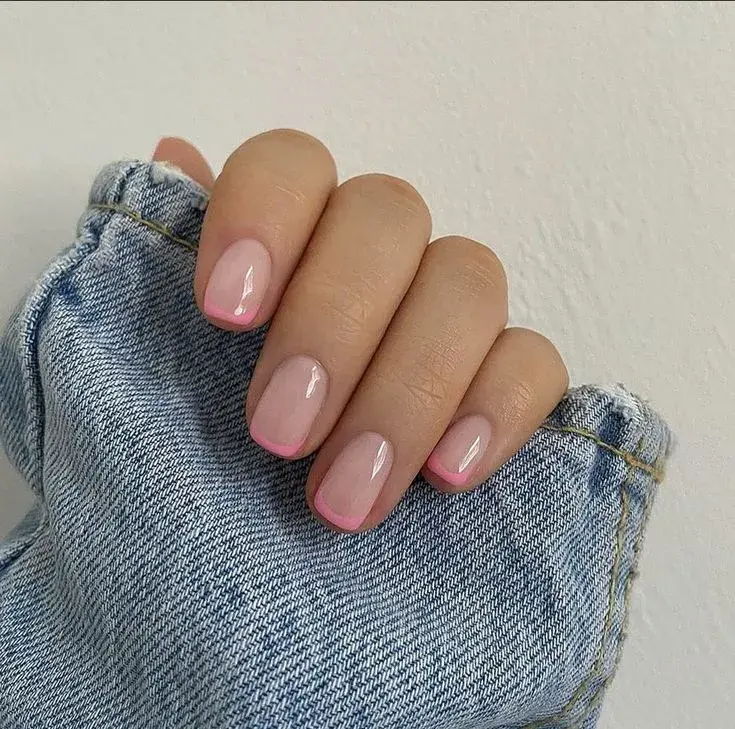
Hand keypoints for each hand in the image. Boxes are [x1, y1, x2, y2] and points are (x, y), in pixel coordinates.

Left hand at [153, 131, 567, 532]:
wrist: (271, 543)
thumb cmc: (207, 448)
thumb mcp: (166, 370)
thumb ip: (164, 268)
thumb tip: (171, 156)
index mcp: (293, 232)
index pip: (293, 164)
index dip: (263, 217)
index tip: (225, 313)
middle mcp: (379, 253)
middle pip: (389, 218)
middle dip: (334, 325)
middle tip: (277, 437)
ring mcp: (453, 308)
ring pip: (469, 284)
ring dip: (407, 390)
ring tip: (347, 494)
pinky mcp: (513, 375)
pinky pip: (535, 363)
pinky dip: (497, 411)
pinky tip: (448, 474)